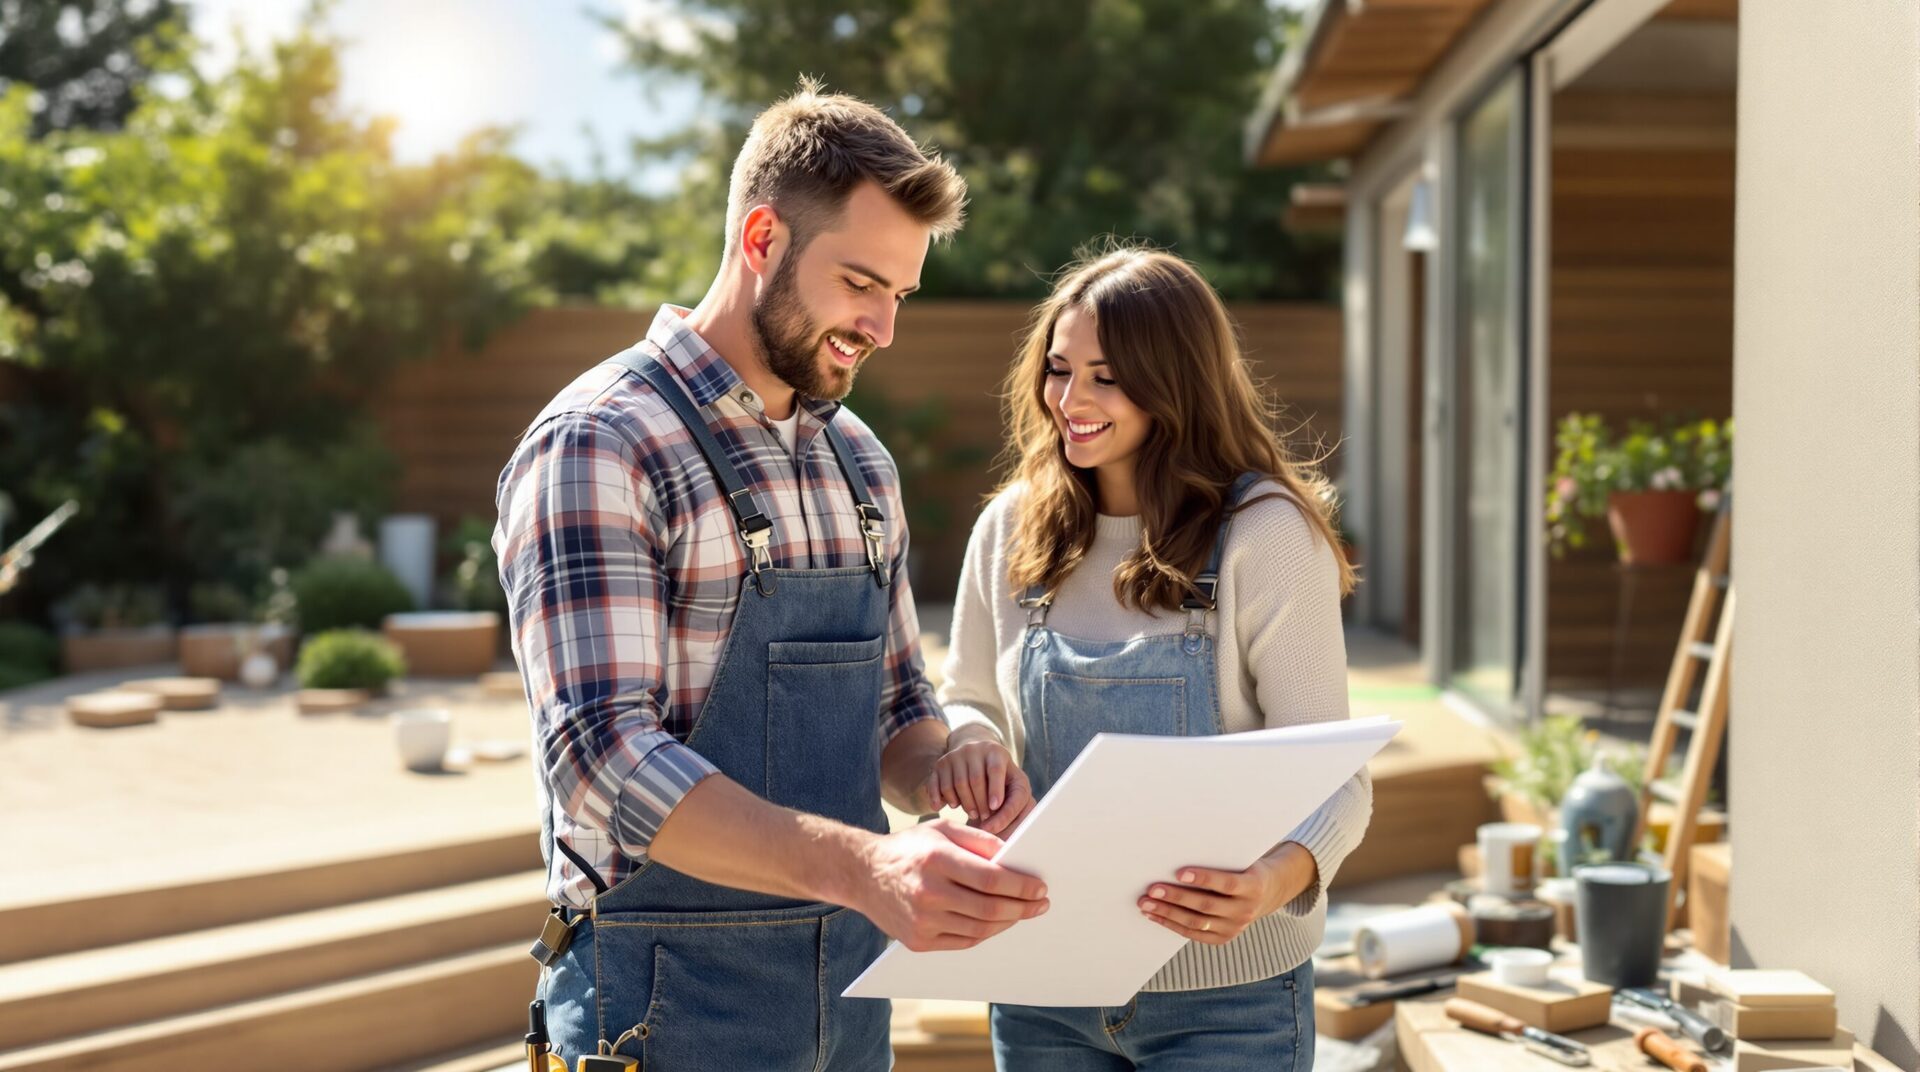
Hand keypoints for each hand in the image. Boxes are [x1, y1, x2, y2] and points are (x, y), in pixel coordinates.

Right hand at [853, 818, 1049, 951]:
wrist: (862, 874)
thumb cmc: (908, 848)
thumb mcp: (941, 829)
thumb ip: (979, 840)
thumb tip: (1015, 857)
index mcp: (936, 860)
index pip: (991, 879)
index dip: (1022, 886)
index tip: (1040, 887)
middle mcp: (928, 893)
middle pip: (990, 909)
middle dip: (1022, 907)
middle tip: (1040, 903)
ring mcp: (922, 921)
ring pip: (980, 930)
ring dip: (1008, 922)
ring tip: (1022, 912)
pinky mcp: (918, 941)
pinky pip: (963, 942)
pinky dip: (985, 933)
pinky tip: (997, 922)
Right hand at [924, 733, 1034, 835]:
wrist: (978, 754)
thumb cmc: (1002, 775)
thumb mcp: (1014, 781)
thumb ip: (1013, 802)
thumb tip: (995, 826)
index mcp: (996, 751)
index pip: (995, 769)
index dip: (995, 789)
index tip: (994, 807)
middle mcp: (974, 749)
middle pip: (975, 780)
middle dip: (980, 803)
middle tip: (985, 817)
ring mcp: (955, 755)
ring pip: (956, 784)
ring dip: (964, 804)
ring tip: (973, 813)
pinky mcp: (941, 764)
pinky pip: (937, 785)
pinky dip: (941, 799)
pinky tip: (950, 807)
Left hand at [1138, 845, 1315, 945]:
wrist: (1266, 892)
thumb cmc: (1244, 867)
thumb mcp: (1241, 859)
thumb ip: (1218, 858)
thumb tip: (1180, 847)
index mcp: (1253, 886)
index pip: (1227, 884)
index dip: (1204, 878)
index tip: (1179, 872)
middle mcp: (1246, 910)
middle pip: (1206, 905)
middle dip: (1176, 897)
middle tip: (1152, 889)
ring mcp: (1235, 927)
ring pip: (1197, 922)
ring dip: (1168, 913)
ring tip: (1146, 904)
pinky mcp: (1223, 938)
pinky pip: (1194, 933)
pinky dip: (1172, 924)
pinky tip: (1154, 915)